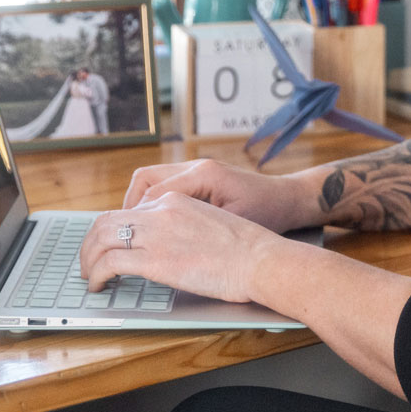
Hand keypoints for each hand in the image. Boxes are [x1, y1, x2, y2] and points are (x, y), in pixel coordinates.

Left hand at [79, 192, 277, 303]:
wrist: (259, 259)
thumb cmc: (246, 249)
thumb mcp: (211, 224)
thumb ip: (184, 227)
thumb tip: (168, 245)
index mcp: (176, 200)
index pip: (130, 210)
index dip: (113, 230)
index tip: (110, 246)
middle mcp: (161, 211)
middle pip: (107, 221)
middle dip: (91, 243)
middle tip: (89, 261)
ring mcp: (156, 234)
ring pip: (101, 239)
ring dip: (88, 259)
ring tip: (89, 276)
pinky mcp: (154, 261)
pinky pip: (108, 263)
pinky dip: (96, 275)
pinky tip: (97, 286)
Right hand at [121, 158, 304, 230]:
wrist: (290, 201)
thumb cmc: (269, 214)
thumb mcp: (234, 227)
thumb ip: (198, 231)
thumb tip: (161, 243)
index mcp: (204, 176)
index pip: (153, 193)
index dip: (135, 219)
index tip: (122, 241)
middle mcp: (197, 168)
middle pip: (144, 180)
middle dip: (128, 208)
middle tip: (120, 235)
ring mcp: (198, 170)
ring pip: (152, 181)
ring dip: (138, 205)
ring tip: (132, 232)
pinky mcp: (201, 179)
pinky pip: (165, 186)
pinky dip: (153, 204)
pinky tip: (154, 225)